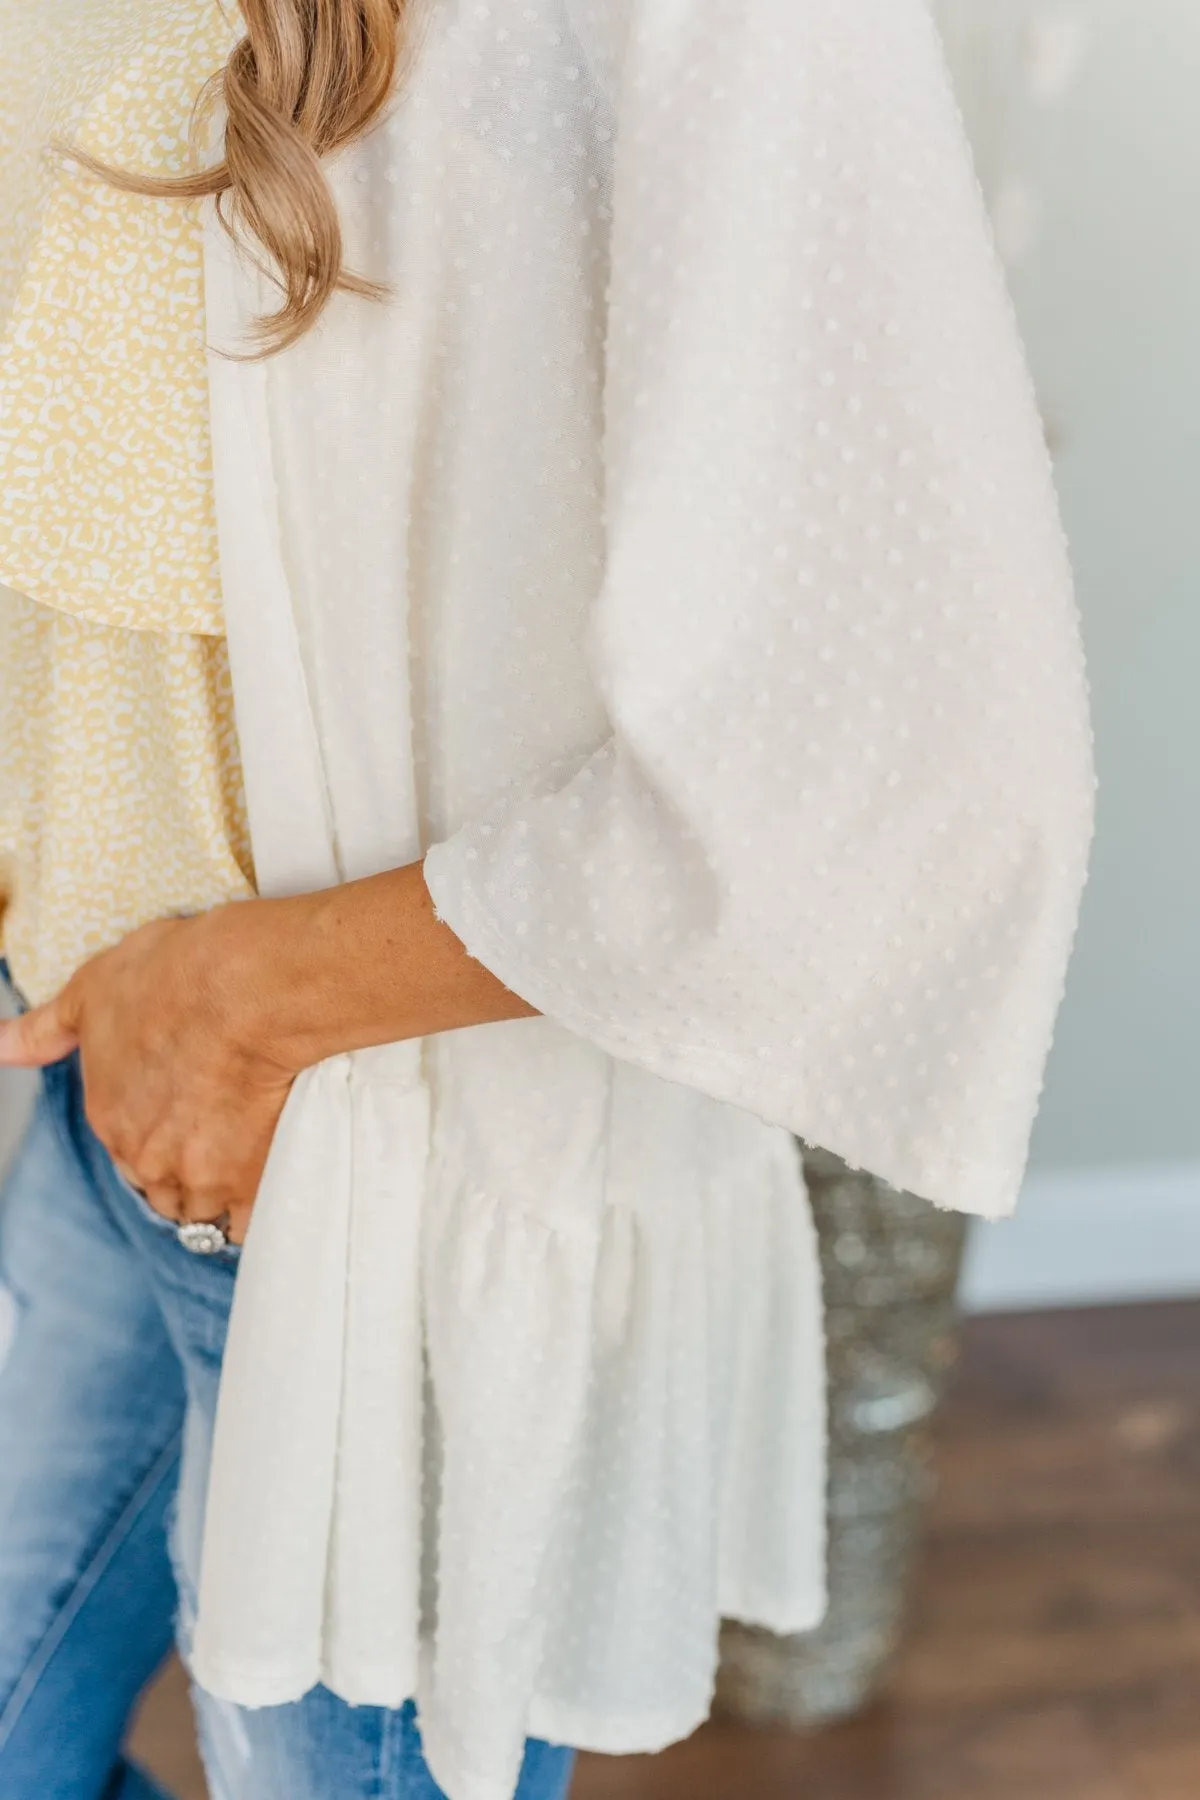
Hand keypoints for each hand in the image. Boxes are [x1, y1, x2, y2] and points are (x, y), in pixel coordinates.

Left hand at [0, 863, 536, 1243]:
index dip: (159, 1131)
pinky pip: (249, 1220)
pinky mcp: (249, 1184)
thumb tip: (0, 1044)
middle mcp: (146, 1157)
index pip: (128, 1149)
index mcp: (109, 1116)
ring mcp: (198, 1177)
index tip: (187, 1107)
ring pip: (204, 1210)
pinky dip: (258, 1206)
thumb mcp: (93, 989)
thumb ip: (47, 1029)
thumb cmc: (175, 977)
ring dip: (219, 1193)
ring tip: (250, 1158)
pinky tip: (273, 1178)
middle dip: (185, 1169)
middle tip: (220, 1134)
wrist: (245, 989)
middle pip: (164, 1187)